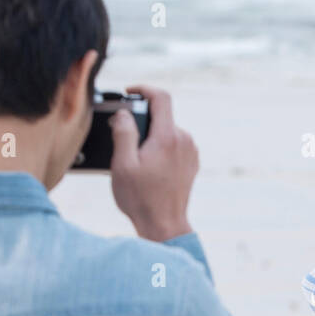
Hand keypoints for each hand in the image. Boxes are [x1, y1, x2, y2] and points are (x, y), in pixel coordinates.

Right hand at [110, 84, 197, 241]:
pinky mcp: (191, 162)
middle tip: (126, 140)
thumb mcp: (123, 165)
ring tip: (137, 160)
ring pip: (167, 130)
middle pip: (162, 115)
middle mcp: (184, 140)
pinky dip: (160, 147)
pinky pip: (174, 144)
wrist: (164, 226)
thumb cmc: (141, 199)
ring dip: (151, 136)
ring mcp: (190, 152)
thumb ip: (123, 133)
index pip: (161, 97)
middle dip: (142, 121)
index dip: (143, 89)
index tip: (130, 92)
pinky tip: (150, 167)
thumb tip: (123, 113)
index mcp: (167, 137)